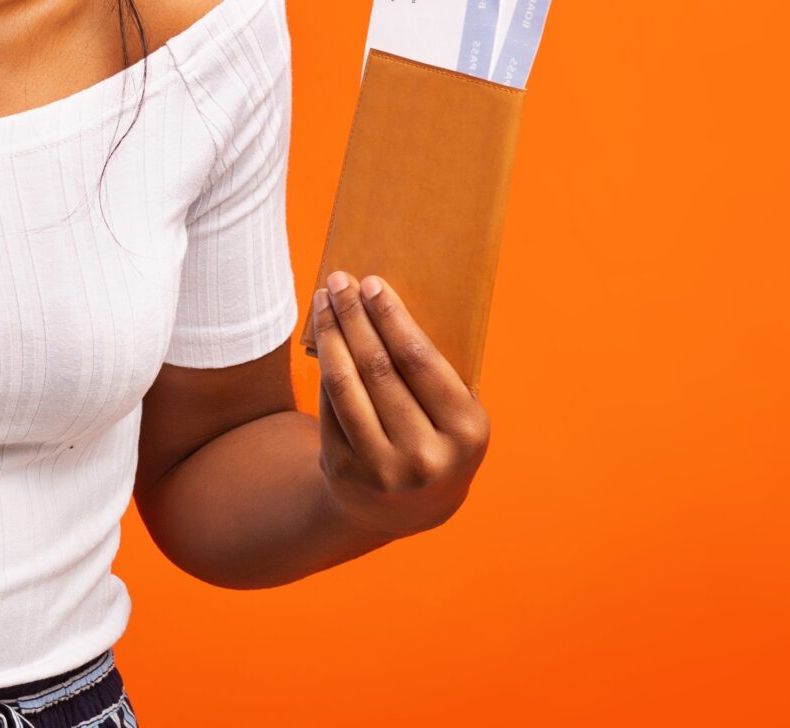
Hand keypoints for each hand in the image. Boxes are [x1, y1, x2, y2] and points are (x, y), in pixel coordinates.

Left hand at [308, 269, 491, 538]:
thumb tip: (386, 302)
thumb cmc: (436, 441)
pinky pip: (329, 405)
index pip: (421, 361)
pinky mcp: (346, 471)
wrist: (405, 509)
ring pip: (347, 383)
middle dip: (356, 317)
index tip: (372, 284)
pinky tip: (323, 337)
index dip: (391, 318)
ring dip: (332, 334)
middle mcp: (427, 455)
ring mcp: (383, 468)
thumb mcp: (455, 417)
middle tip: (340, 281)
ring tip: (323, 301)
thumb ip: (434, 374)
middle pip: (379, 367)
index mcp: (467, 431)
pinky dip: (324, 366)